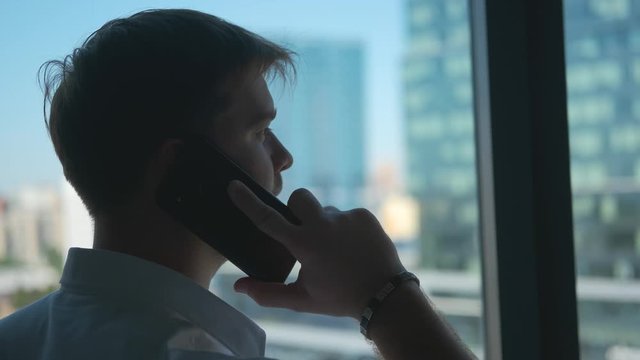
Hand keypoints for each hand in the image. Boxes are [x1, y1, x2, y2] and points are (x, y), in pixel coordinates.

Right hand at [227, 180, 404, 318]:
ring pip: (323, 210)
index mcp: (305, 245)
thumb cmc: (339, 298)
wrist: (385, 294)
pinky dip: (344, 229)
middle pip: (298, 198)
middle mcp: (324, 225)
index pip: (268, 219)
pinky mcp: (363, 214)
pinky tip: (353, 248)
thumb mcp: (302, 300)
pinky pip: (345, 215)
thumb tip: (238, 287)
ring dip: (323, 225)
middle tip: (303, 232)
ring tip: (337, 251)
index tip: (234, 186)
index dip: (248, 202)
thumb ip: (268, 293)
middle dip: (295, 209)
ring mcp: (346, 217)